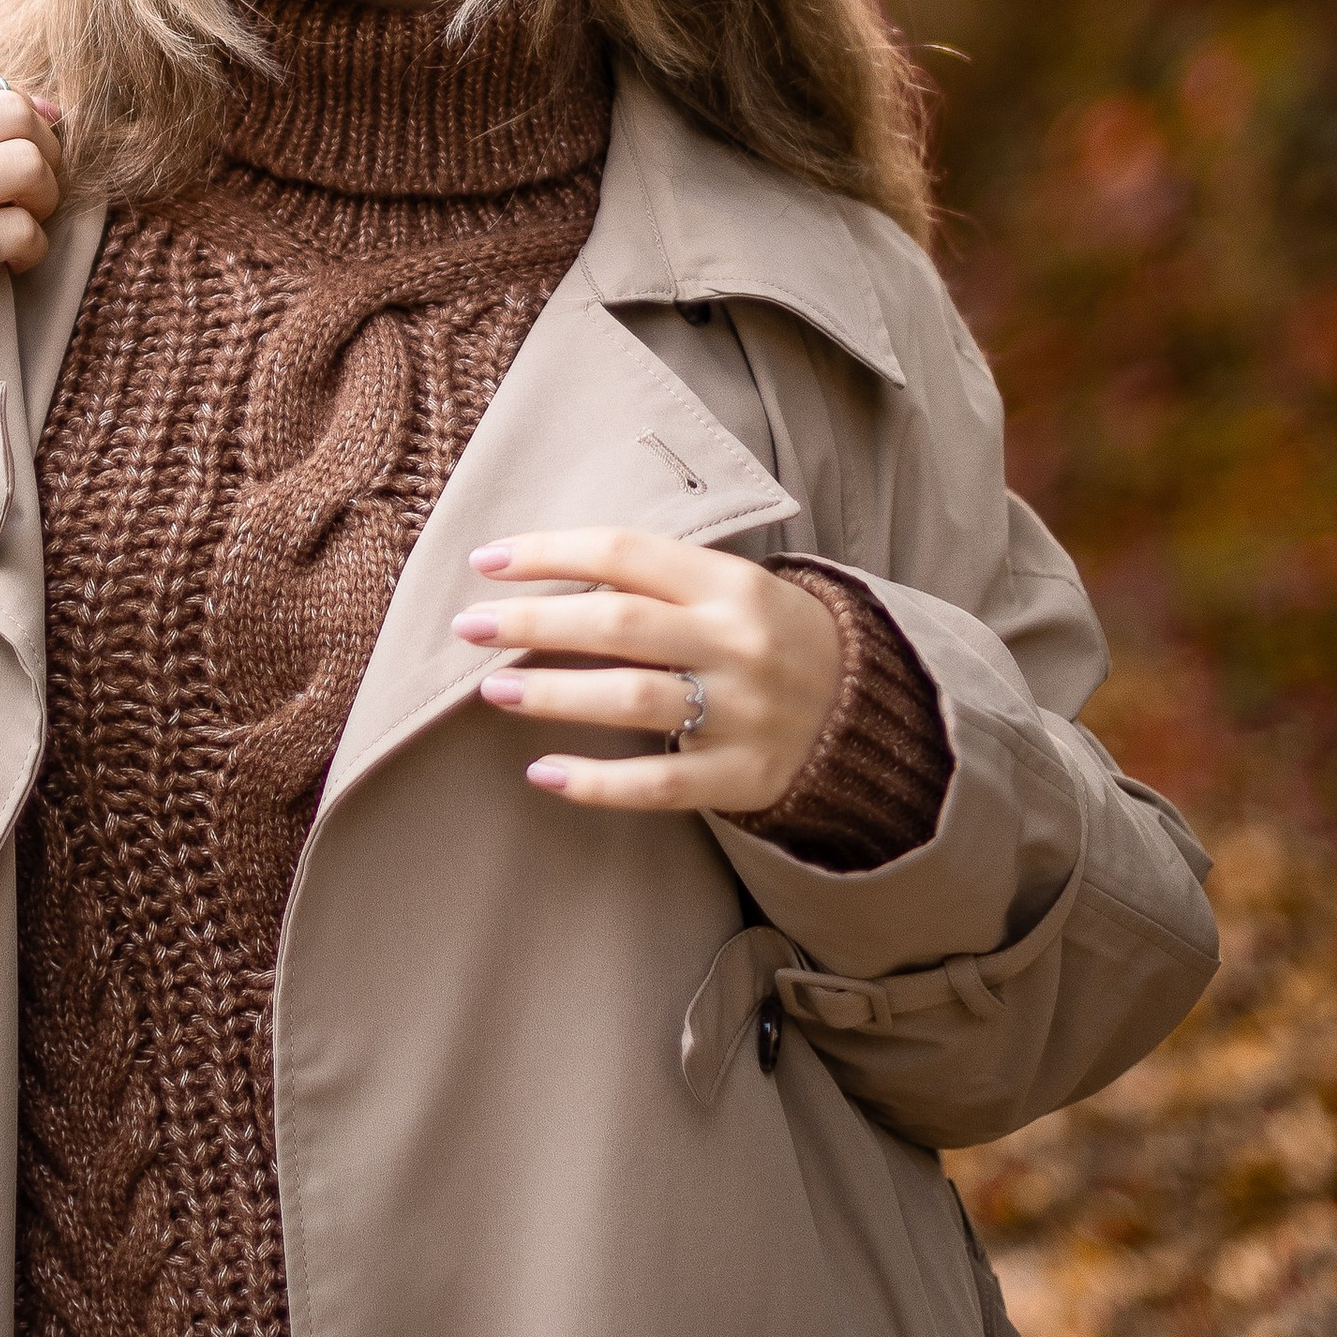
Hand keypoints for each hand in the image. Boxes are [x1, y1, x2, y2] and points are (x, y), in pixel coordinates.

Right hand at [0, 64, 63, 303]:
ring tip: (29, 214)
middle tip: (37, 176)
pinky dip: (32, 246)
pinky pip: (16, 234)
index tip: (18, 136)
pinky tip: (14, 258)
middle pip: (12, 114)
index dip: (11, 104)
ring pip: (25, 166)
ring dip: (46, 192)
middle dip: (43, 144)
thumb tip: (35, 103)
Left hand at [450, 526, 842, 814]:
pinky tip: (542, 772)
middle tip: (469, 626)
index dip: (548, 553)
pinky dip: (595, 781)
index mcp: (728, 583)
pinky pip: (658, 784)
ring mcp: (741, 713)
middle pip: (618, 623)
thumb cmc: (769, 637)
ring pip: (631, 700)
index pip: (623, 552)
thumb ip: (656, 582)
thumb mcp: (730, 589)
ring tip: (491, 690)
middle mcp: (735, 642)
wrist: (867, 710)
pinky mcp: (742, 777)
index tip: (485, 560)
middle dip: (533, 621)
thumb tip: (546, 577)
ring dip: (553, 693)